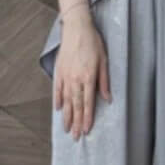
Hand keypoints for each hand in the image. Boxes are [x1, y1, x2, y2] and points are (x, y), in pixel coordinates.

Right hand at [53, 6, 111, 138]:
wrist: (76, 28)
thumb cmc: (93, 42)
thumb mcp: (104, 60)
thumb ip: (104, 81)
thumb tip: (107, 99)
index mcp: (88, 77)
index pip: (88, 103)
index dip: (87, 118)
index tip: (86, 130)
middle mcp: (75, 79)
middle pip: (75, 105)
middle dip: (75, 123)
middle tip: (75, 137)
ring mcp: (65, 76)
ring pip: (66, 100)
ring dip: (66, 116)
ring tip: (66, 128)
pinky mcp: (59, 71)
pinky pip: (57, 89)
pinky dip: (57, 100)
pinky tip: (58, 109)